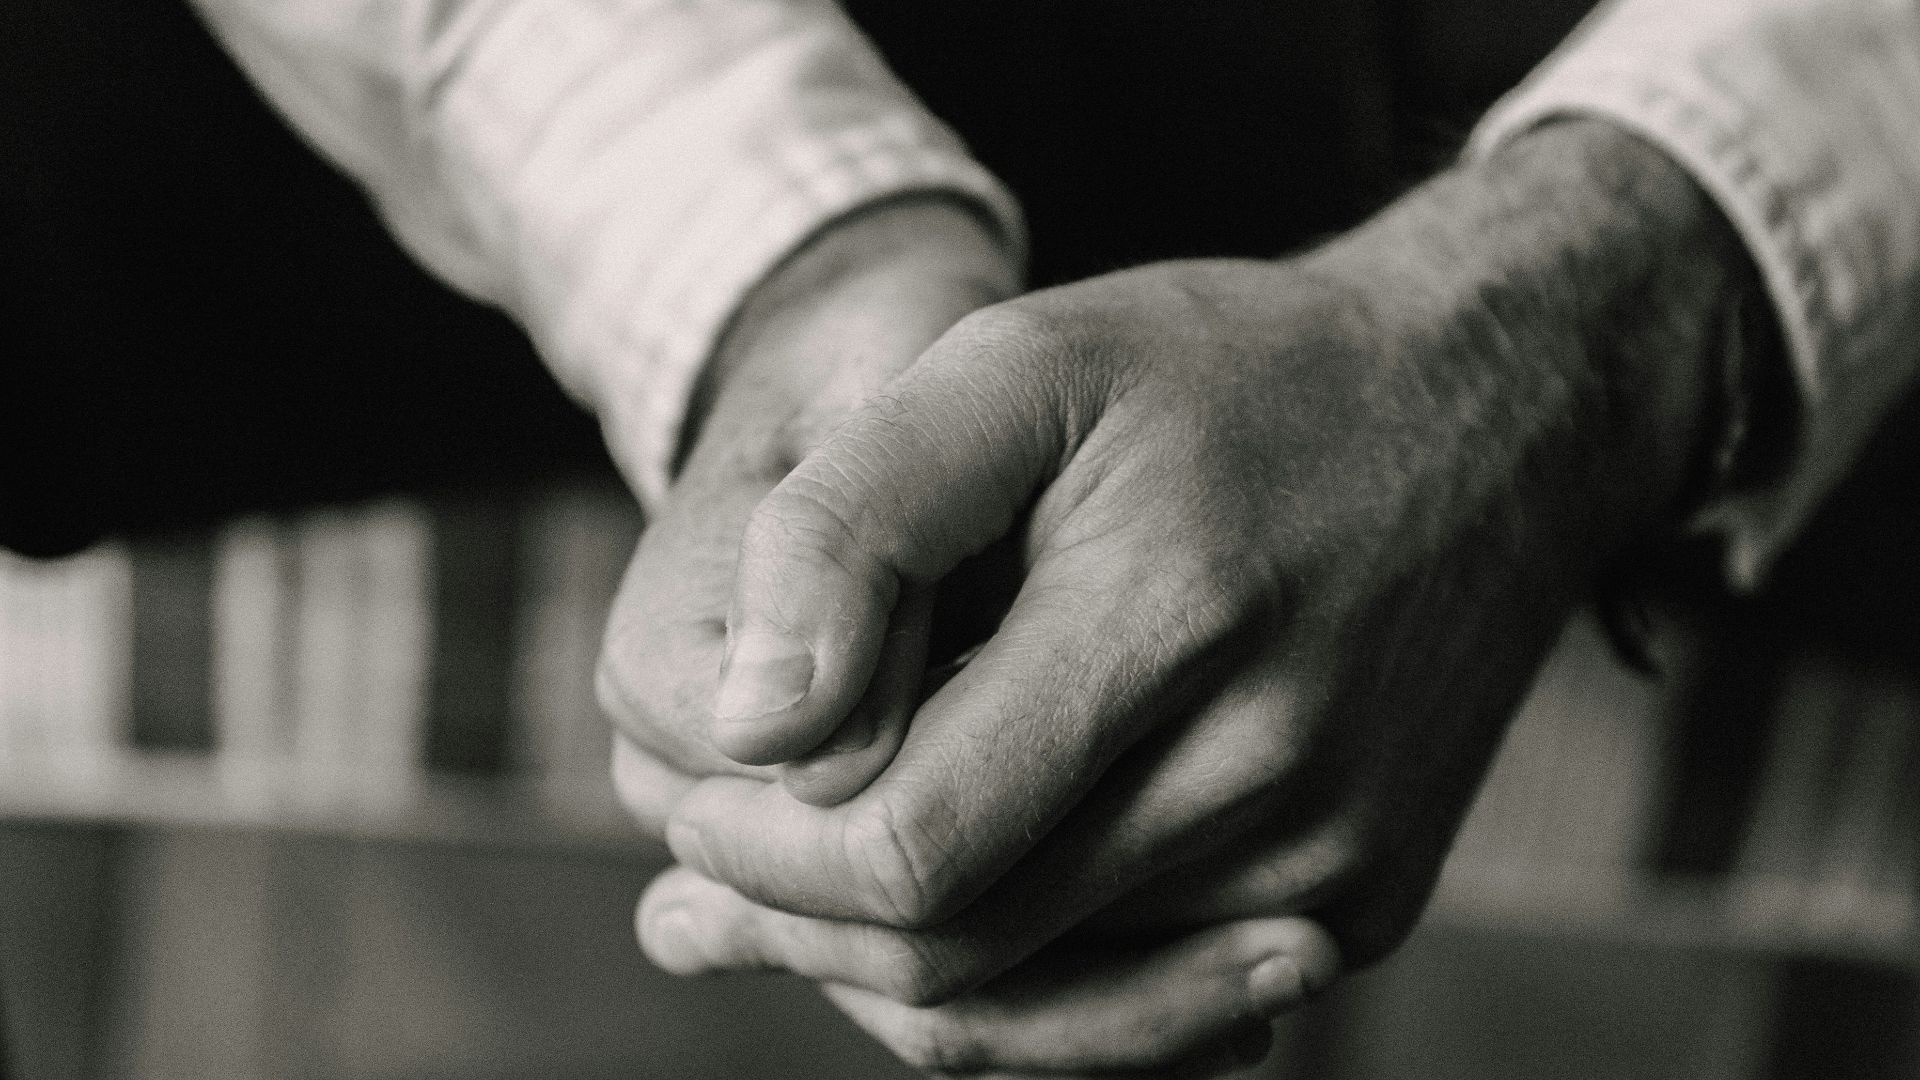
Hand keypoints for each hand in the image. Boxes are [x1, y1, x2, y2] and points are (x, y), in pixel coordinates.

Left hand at [636, 121, 1748, 1072]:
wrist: (1488, 416)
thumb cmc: (1228, 377)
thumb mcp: (1019, 367)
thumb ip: (857, 527)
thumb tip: (744, 722)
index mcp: (1171, 625)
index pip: (906, 846)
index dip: (760, 849)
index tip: (687, 796)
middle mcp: (1272, 777)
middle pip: (961, 951)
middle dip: (792, 929)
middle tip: (680, 896)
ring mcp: (1331, 863)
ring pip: (1044, 1005)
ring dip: (884, 970)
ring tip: (749, 922)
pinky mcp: (1362, 899)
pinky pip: (1148, 1012)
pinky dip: (1016, 984)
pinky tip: (925, 927)